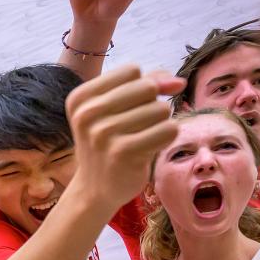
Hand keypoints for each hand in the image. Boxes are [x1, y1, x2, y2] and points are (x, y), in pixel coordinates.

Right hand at [66, 66, 185, 206]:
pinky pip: (167, 130)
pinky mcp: (124, 153)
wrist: (95, 189)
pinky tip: (151, 147)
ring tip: (144, 137)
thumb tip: (178, 82)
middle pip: (147, 87)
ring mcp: (103, 134)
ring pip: (161, 109)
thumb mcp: (115, 109)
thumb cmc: (109, 143)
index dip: (142, 85)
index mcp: (81, 98)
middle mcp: (87, 114)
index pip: (132, 70)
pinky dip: (167, 137)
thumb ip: (145, 85)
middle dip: (153, 103)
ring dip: (161, 122)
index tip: (133, 105)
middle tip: (140, 124)